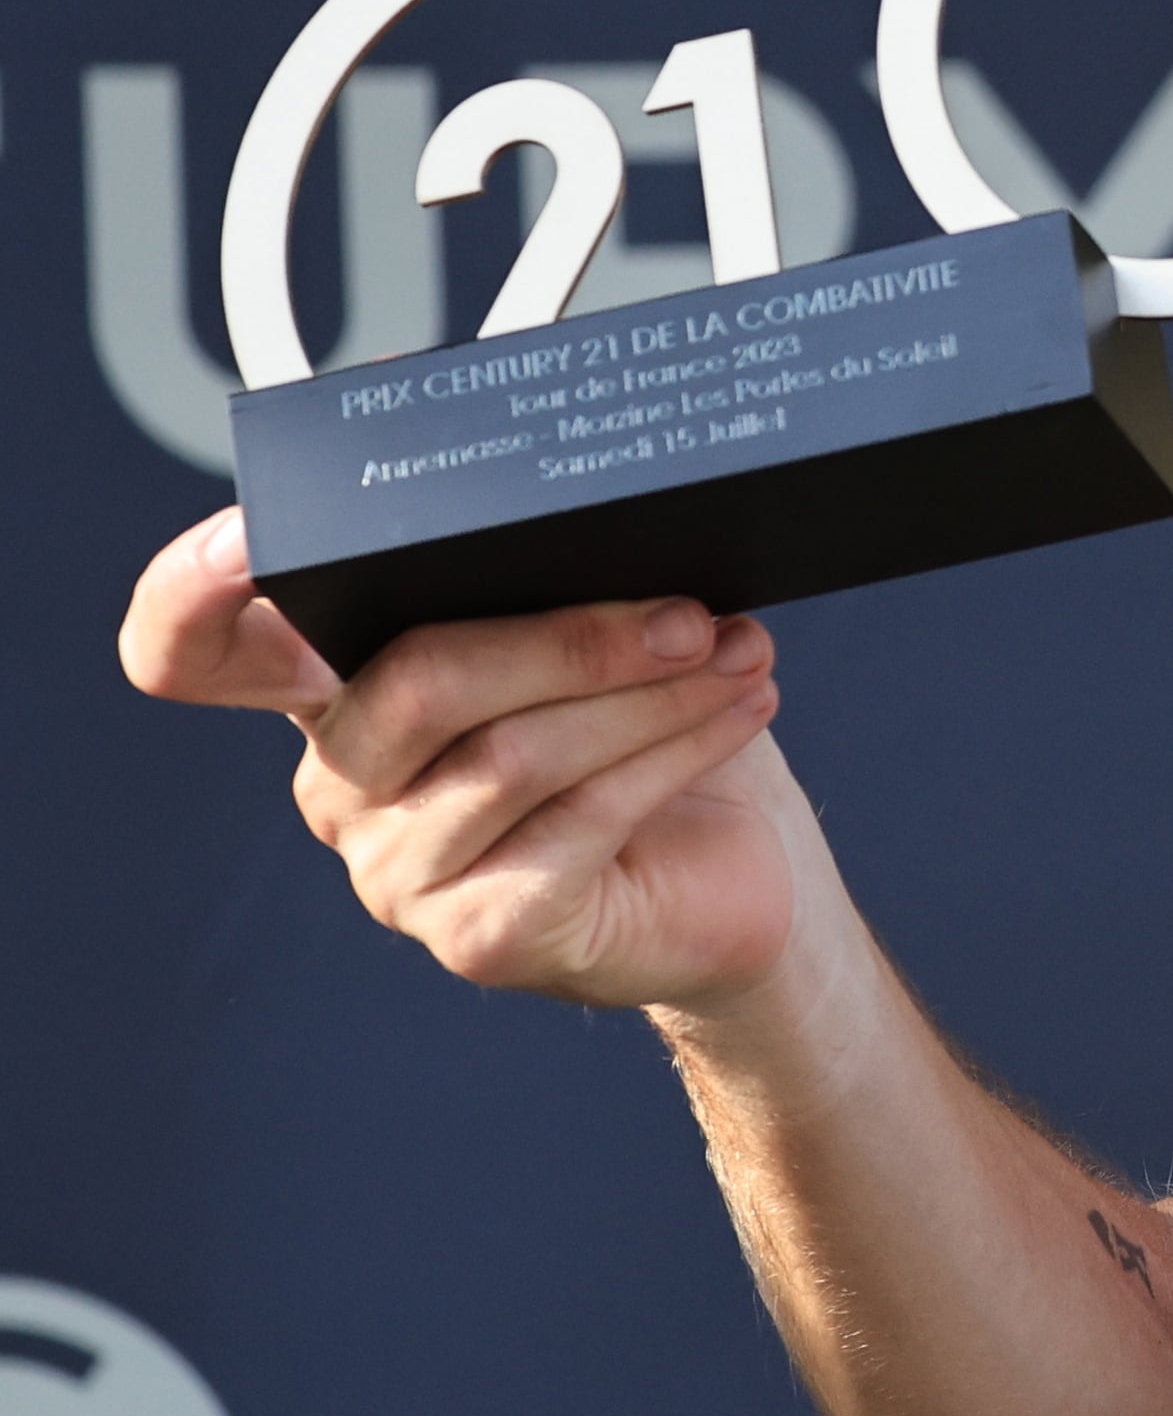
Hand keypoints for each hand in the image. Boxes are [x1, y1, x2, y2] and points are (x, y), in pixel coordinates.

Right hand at [121, 509, 801, 1011]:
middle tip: (690, 609)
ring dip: (650, 691)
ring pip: (515, 752)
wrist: (736, 876)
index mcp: (337, 691)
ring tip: (738, 651)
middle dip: (571, 634)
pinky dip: (675, 750)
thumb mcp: (589, 631)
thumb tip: (585, 480)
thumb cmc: (651, 733)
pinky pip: (579, 821)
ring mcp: (399, 871)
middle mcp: (342, 784)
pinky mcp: (480, 935)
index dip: (189, 595)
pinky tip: (740, 707)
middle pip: (416, 682)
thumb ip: (539, 566)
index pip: (196, 651)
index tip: (244, 541)